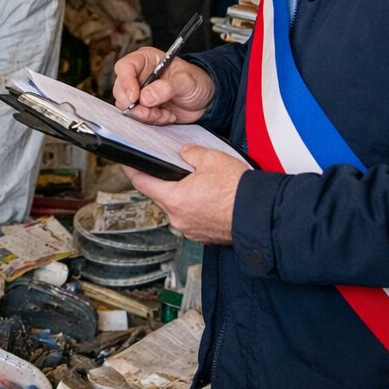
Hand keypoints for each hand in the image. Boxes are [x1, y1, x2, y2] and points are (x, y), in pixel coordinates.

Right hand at [112, 47, 214, 125]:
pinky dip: (151, 121)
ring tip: (164, 114)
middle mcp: (138, 76)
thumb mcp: (186, 81)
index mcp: (146, 60)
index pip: (125, 67)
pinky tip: (166, 116)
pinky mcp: (143, 109)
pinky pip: (137, 118)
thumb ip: (167, 87)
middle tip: (151, 112)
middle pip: (120, 90)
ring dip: (145, 115)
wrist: (204, 101)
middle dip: (135, 105)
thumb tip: (146, 97)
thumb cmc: (196, 82)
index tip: (135, 97)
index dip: (126, 82)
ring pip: (127, 107)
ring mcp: (139, 94)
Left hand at [124, 145, 248, 244]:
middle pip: (161, 196)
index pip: (142, 183)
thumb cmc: (238, 190)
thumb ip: (191, 153)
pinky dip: (196, 208)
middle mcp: (178, 218)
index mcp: (174, 199)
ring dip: (183, 196)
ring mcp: (191, 229)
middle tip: (174, 169)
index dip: (132, 171)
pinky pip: (192, 218)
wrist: (260, 214)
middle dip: (165, 181)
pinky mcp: (204, 235)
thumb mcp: (211, 159)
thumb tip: (185, 153)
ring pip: (178, 208)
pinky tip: (209, 198)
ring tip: (199, 184)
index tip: (127, 164)